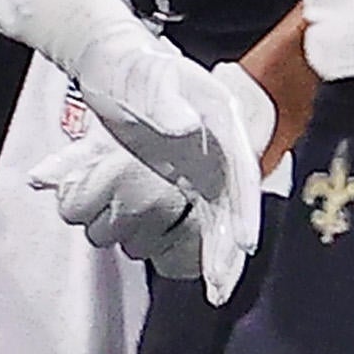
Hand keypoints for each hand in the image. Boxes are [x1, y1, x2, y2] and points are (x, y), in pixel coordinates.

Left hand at [57, 17, 270, 304]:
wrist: (109, 61)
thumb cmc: (126, 65)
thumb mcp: (140, 76)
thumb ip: (161, 98)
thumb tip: (184, 126)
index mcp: (218, 113)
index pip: (240, 164)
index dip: (244, 204)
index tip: (243, 240)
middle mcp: (221, 141)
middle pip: (237, 197)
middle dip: (233, 240)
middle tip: (224, 281)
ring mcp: (208, 160)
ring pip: (222, 214)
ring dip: (221, 252)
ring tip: (217, 292)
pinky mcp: (190, 175)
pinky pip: (204, 215)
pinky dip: (205, 244)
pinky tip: (205, 277)